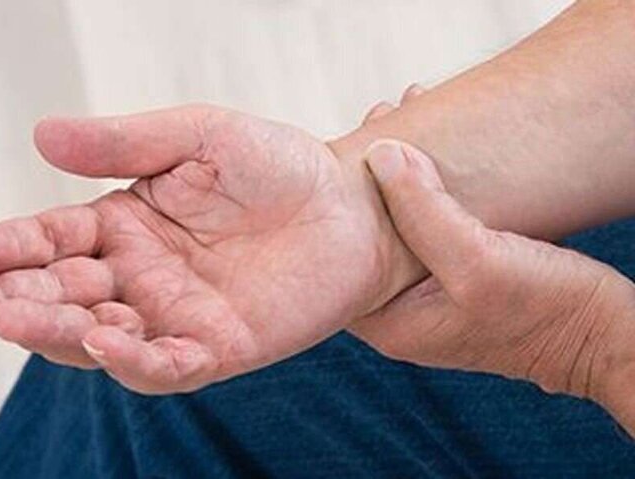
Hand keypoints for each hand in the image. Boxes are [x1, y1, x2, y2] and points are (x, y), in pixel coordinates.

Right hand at [0, 105, 417, 393]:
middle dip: (24, 299)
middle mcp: (145, 276)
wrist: (352, 203)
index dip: (11, 246)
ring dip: (61, 333)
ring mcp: (180, 316)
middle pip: (66, 296)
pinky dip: (134, 359)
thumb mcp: (202, 136)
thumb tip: (42, 136)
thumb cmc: (283, 166)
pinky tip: (108, 339)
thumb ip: (127, 142)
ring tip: (25, 316)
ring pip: (103, 339)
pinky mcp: (221, 346)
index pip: (53, 240)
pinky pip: (167, 364)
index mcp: (129, 225)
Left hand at [349, 140, 634, 435]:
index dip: (337, 202)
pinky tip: (439, 150)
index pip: (339, 256)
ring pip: (400, 224)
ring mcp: (429, 295)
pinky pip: (431, 225)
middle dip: (372, 176)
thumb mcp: (480, 261)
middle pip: (367, 234)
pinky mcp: (457, 279)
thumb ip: (425, 214)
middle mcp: (402, 311)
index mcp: (390, 321)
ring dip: (404, 175)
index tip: (349, 146)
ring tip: (411, 116)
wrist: (605, 338)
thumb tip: (381, 156)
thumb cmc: (548, 312)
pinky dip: (431, 187)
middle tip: (383, 118)